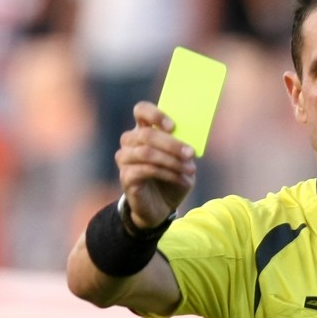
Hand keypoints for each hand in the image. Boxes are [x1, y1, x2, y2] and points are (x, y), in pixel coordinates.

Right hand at [115, 101, 196, 228]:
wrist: (161, 206)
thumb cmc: (172, 178)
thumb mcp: (182, 161)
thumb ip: (183, 148)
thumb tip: (191, 142)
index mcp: (144, 131)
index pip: (141, 111)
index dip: (155, 115)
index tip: (173, 126)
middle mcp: (130, 142)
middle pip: (146, 134)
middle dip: (172, 144)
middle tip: (191, 153)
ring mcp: (125, 159)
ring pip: (147, 153)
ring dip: (172, 161)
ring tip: (191, 170)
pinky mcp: (126, 176)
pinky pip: (147, 170)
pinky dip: (169, 174)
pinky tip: (183, 180)